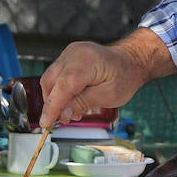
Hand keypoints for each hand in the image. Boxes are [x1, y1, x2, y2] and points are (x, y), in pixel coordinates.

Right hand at [39, 37, 155, 130]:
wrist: (130, 60)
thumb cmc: (124, 77)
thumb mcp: (108, 96)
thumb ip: (82, 103)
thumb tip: (62, 114)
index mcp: (86, 62)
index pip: (62, 87)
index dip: (52, 107)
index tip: (46, 123)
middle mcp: (74, 54)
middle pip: (51, 81)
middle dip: (53, 103)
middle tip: (65, 119)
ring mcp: (69, 53)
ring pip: (50, 78)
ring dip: (56, 97)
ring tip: (72, 111)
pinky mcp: (68, 56)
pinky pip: (56, 74)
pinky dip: (59, 89)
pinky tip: (72, 99)